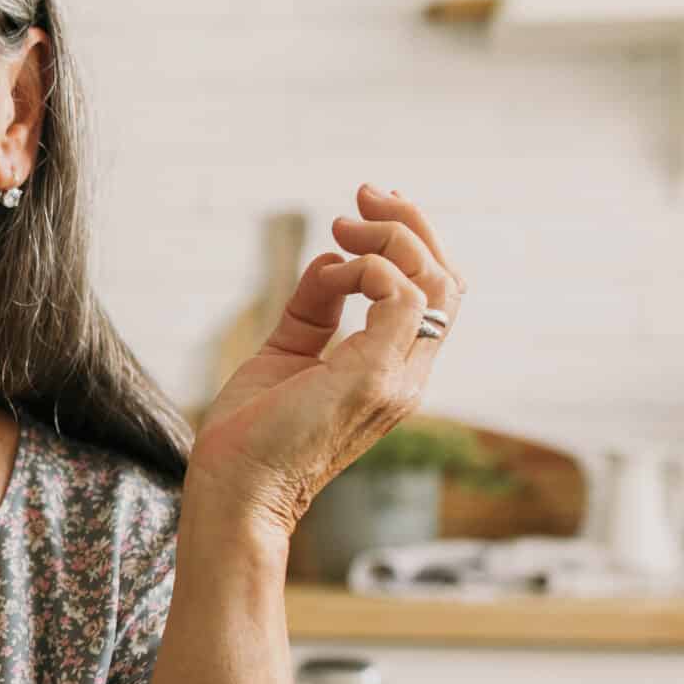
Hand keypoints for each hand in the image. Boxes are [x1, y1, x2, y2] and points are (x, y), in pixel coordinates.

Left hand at [189, 184, 468, 534]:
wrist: (235, 490)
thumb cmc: (252, 433)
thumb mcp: (287, 352)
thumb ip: (314, 309)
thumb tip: (333, 258)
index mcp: (395, 371)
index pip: (434, 296)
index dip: (412, 243)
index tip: (363, 208)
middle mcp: (409, 376)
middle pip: (449, 281)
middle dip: (411, 224)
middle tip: (364, 193)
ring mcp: (398, 378)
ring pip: (436, 282)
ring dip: (392, 236)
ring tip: (344, 221)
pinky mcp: (374, 376)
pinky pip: (402, 295)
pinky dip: (371, 266)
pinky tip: (334, 268)